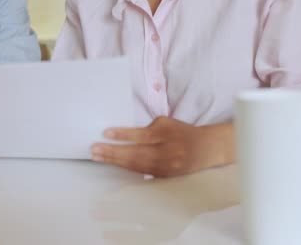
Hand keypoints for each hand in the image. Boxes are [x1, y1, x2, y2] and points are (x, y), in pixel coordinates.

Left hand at [91, 117, 233, 176]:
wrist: (206, 149)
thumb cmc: (181, 132)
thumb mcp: (167, 123)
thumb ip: (147, 128)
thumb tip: (122, 134)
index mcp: (168, 134)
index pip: (143, 135)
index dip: (124, 135)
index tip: (106, 133)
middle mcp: (168, 152)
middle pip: (137, 153)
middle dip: (113, 152)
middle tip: (94, 150)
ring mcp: (166, 167)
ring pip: (137, 165)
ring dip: (115, 161)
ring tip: (98, 157)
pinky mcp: (164, 176)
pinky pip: (141, 172)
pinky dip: (125, 168)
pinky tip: (112, 164)